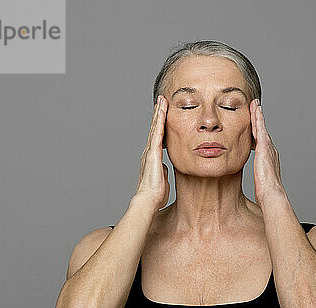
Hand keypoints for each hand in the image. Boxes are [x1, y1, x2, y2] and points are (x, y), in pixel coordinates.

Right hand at [134, 95, 169, 211]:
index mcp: (152, 158)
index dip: (160, 126)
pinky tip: (162, 110)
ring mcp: (150, 151)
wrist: (149, 199)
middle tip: (161, 102)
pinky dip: (159, 120)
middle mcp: (149, 152)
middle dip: (158, 115)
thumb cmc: (156, 194)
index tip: (163, 116)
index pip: (158, 138)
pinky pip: (157, 132)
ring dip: (158, 113)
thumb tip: (166, 169)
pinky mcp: (153, 151)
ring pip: (155, 128)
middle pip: (155, 129)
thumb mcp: (163, 179)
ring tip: (162, 101)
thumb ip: (164, 172)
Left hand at [250, 99, 285, 205]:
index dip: (257, 131)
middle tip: (255, 107)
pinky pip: (260, 128)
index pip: (261, 140)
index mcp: (268, 157)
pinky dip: (258, 118)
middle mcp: (270, 150)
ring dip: (258, 114)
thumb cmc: (266, 191)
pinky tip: (255, 110)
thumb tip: (258, 182)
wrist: (272, 193)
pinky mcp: (265, 146)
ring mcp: (268, 147)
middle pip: (262, 130)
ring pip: (261, 126)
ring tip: (255, 104)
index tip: (254, 124)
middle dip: (258, 119)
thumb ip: (259, 176)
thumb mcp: (261, 180)